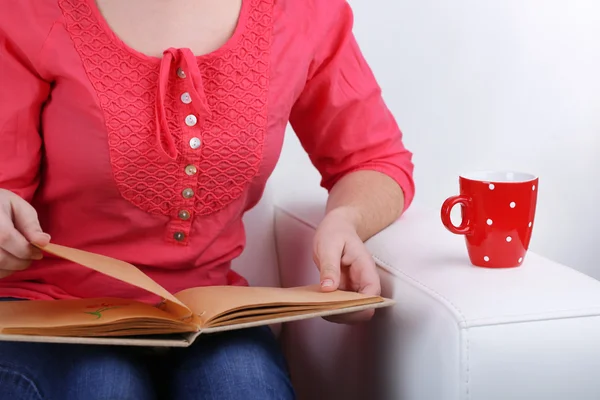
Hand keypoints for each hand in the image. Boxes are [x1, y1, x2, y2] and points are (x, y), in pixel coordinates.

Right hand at [0, 189, 49, 277]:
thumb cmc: (0, 204)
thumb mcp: (18, 207)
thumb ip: (30, 225)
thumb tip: (44, 242)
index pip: (6, 238)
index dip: (25, 249)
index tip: (38, 252)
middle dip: (21, 262)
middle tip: (31, 257)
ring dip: (12, 268)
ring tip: (20, 258)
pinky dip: (2, 271)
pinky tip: (8, 262)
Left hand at [313, 207, 380, 323]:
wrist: (336, 227)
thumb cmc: (335, 232)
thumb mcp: (329, 245)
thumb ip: (330, 266)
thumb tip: (328, 288)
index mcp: (365, 268)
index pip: (372, 294)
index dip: (361, 305)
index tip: (341, 307)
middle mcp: (363, 281)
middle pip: (365, 308)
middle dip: (347, 313)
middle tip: (324, 309)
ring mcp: (354, 287)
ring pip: (353, 310)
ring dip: (338, 313)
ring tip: (318, 307)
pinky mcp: (344, 290)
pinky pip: (342, 305)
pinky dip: (331, 308)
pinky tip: (318, 304)